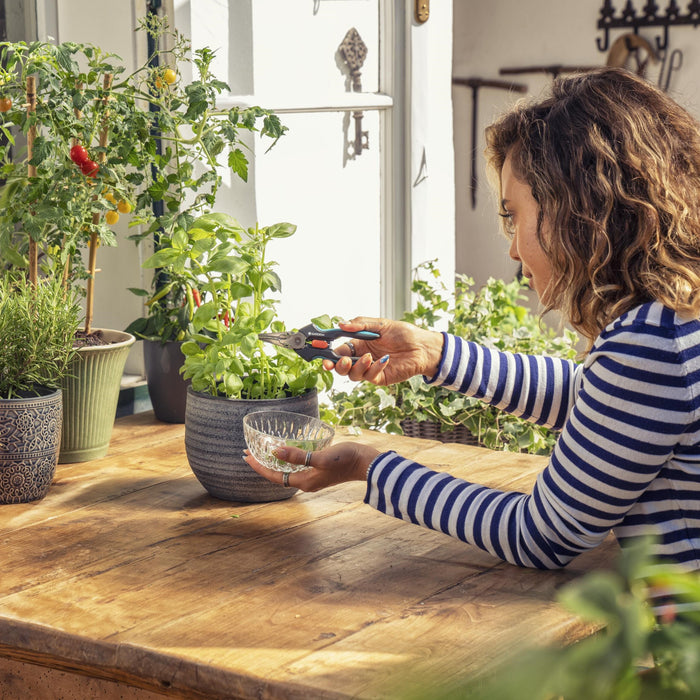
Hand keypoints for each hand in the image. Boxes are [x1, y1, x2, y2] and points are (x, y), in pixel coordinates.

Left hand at [244, 442, 379, 491]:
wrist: (367, 463)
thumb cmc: (346, 460)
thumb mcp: (321, 457)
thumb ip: (298, 455)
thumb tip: (275, 451)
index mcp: (305, 482)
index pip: (275, 476)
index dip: (259, 466)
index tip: (246, 456)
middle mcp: (307, 482)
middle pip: (278, 474)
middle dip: (263, 464)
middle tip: (249, 452)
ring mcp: (314, 477)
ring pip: (287, 471)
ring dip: (274, 461)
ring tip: (263, 451)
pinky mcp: (320, 470)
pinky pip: (297, 467)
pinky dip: (287, 459)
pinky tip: (286, 451)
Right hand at [323, 317, 442, 385]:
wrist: (422, 346)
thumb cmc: (403, 334)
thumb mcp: (380, 324)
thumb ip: (360, 325)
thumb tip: (341, 324)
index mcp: (360, 344)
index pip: (339, 350)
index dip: (329, 353)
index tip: (322, 353)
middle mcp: (362, 357)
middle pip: (341, 366)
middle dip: (336, 365)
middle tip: (337, 362)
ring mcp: (370, 369)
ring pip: (353, 374)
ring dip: (357, 367)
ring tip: (368, 357)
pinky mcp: (380, 377)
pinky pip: (370, 376)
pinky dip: (374, 368)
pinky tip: (384, 360)